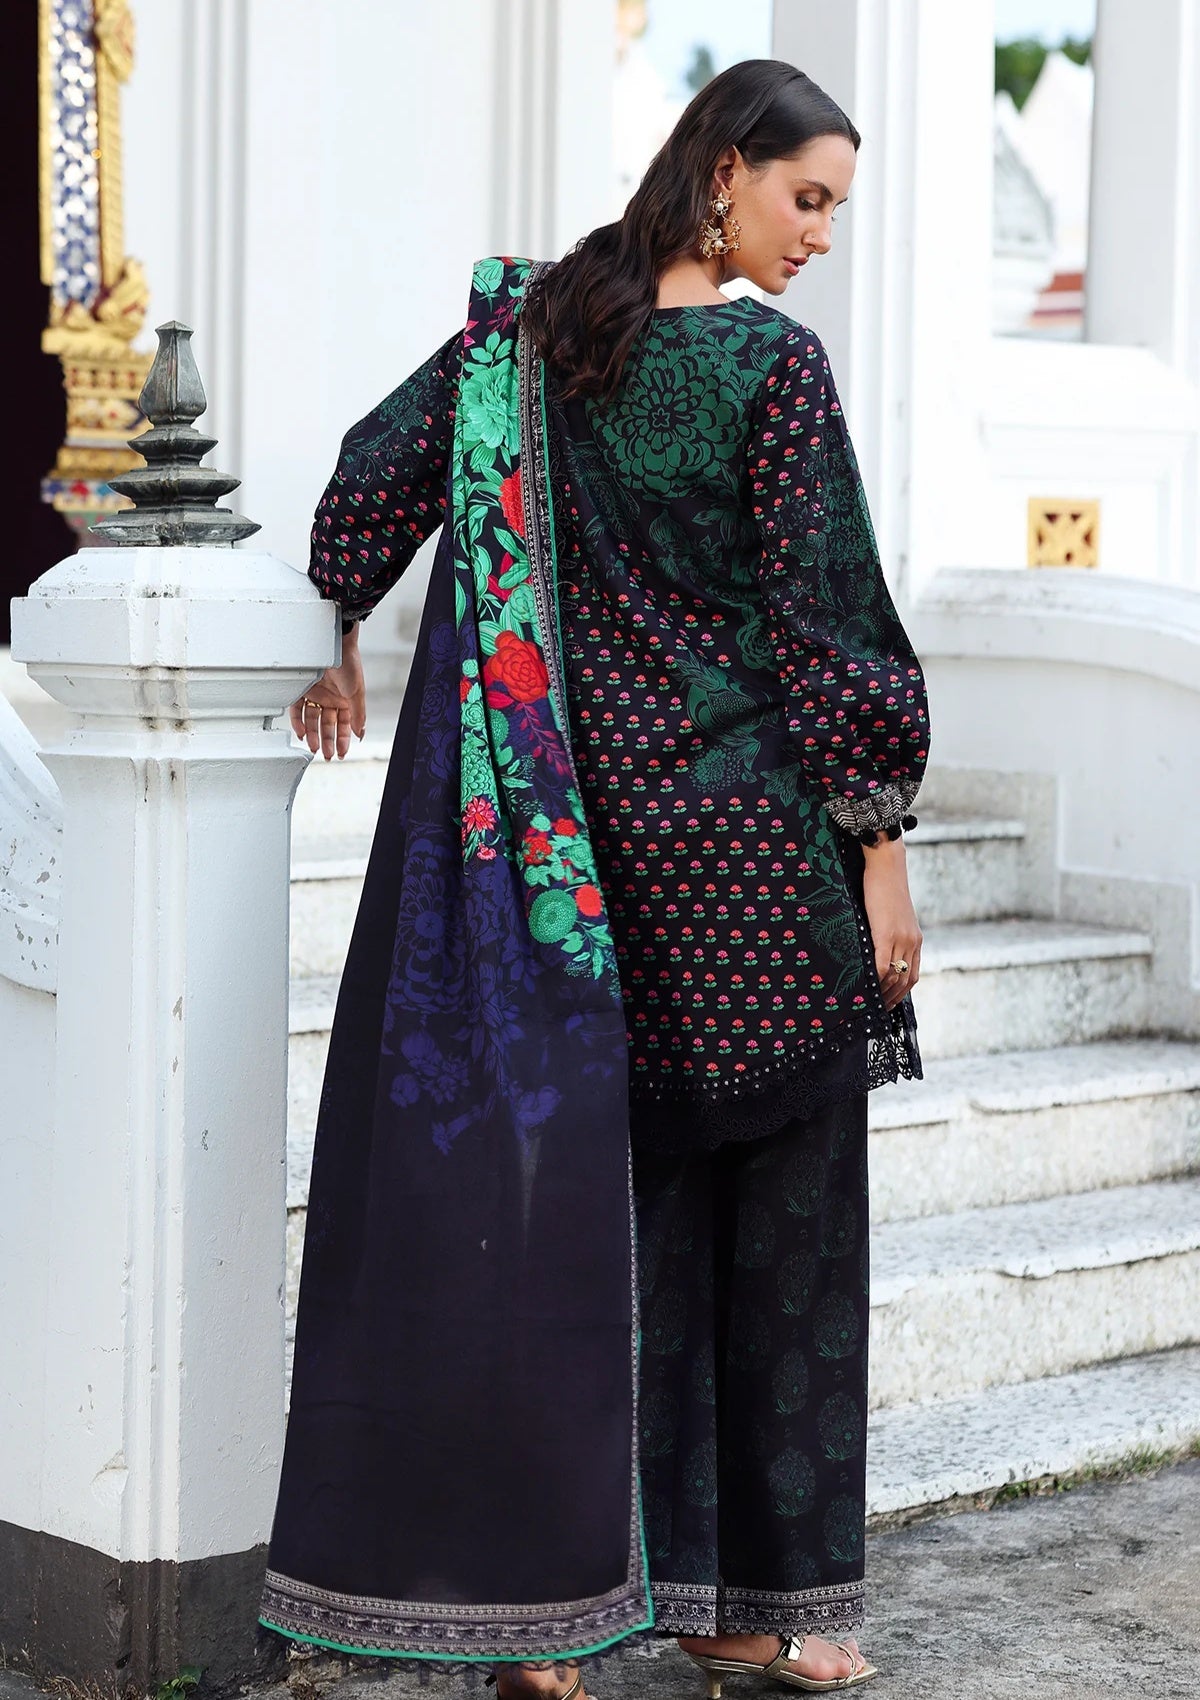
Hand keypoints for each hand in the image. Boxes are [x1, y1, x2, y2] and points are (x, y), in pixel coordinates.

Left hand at [289, 627, 365, 759]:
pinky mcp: (301, 689)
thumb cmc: (349, 664)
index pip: (344, 724)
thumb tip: (360, 734)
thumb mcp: (357, 692)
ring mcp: (315, 694)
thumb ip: (358, 714)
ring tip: (313, 748)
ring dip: (313, 735)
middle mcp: (330, 699)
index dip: (343, 739)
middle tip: (327, 755)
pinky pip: (297, 710)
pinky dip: (299, 722)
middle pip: (327, 725)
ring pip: (312, 720)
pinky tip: (301, 733)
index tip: (342, 753)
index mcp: (345, 700)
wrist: (335, 644)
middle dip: (328, 741)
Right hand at [860, 837, 921, 1010]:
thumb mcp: (892, 915)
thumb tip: (874, 949)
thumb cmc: (885, 887)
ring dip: (883, 993)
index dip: (901, 993)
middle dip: (892, 999)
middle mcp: (912, 942)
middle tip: (877, 1010)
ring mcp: (902, 939)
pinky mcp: (887, 934)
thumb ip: (889, 934)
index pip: (912, 975)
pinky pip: (883, 965)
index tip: (888, 1003)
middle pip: (905, 981)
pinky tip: (866, 986)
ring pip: (895, 977)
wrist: (887, 866)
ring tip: (869, 1003)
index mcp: (915, 940)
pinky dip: (876, 980)